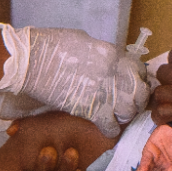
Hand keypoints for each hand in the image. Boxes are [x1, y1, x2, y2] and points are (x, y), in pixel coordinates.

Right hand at [0, 26, 148, 136]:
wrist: (31, 62)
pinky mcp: (90, 110)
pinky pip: (111, 127)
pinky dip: (110, 129)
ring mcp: (104, 93)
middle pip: (140, 93)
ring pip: (129, 112)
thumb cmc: (52, 46)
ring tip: (115, 115)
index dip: (138, 80)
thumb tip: (107, 62)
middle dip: (136, 100)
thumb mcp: (84, 41)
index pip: (139, 70)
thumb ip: (101, 53)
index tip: (132, 85)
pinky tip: (104, 125)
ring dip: (124, 115)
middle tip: (127, 104)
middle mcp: (114, 74)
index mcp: (112, 54)